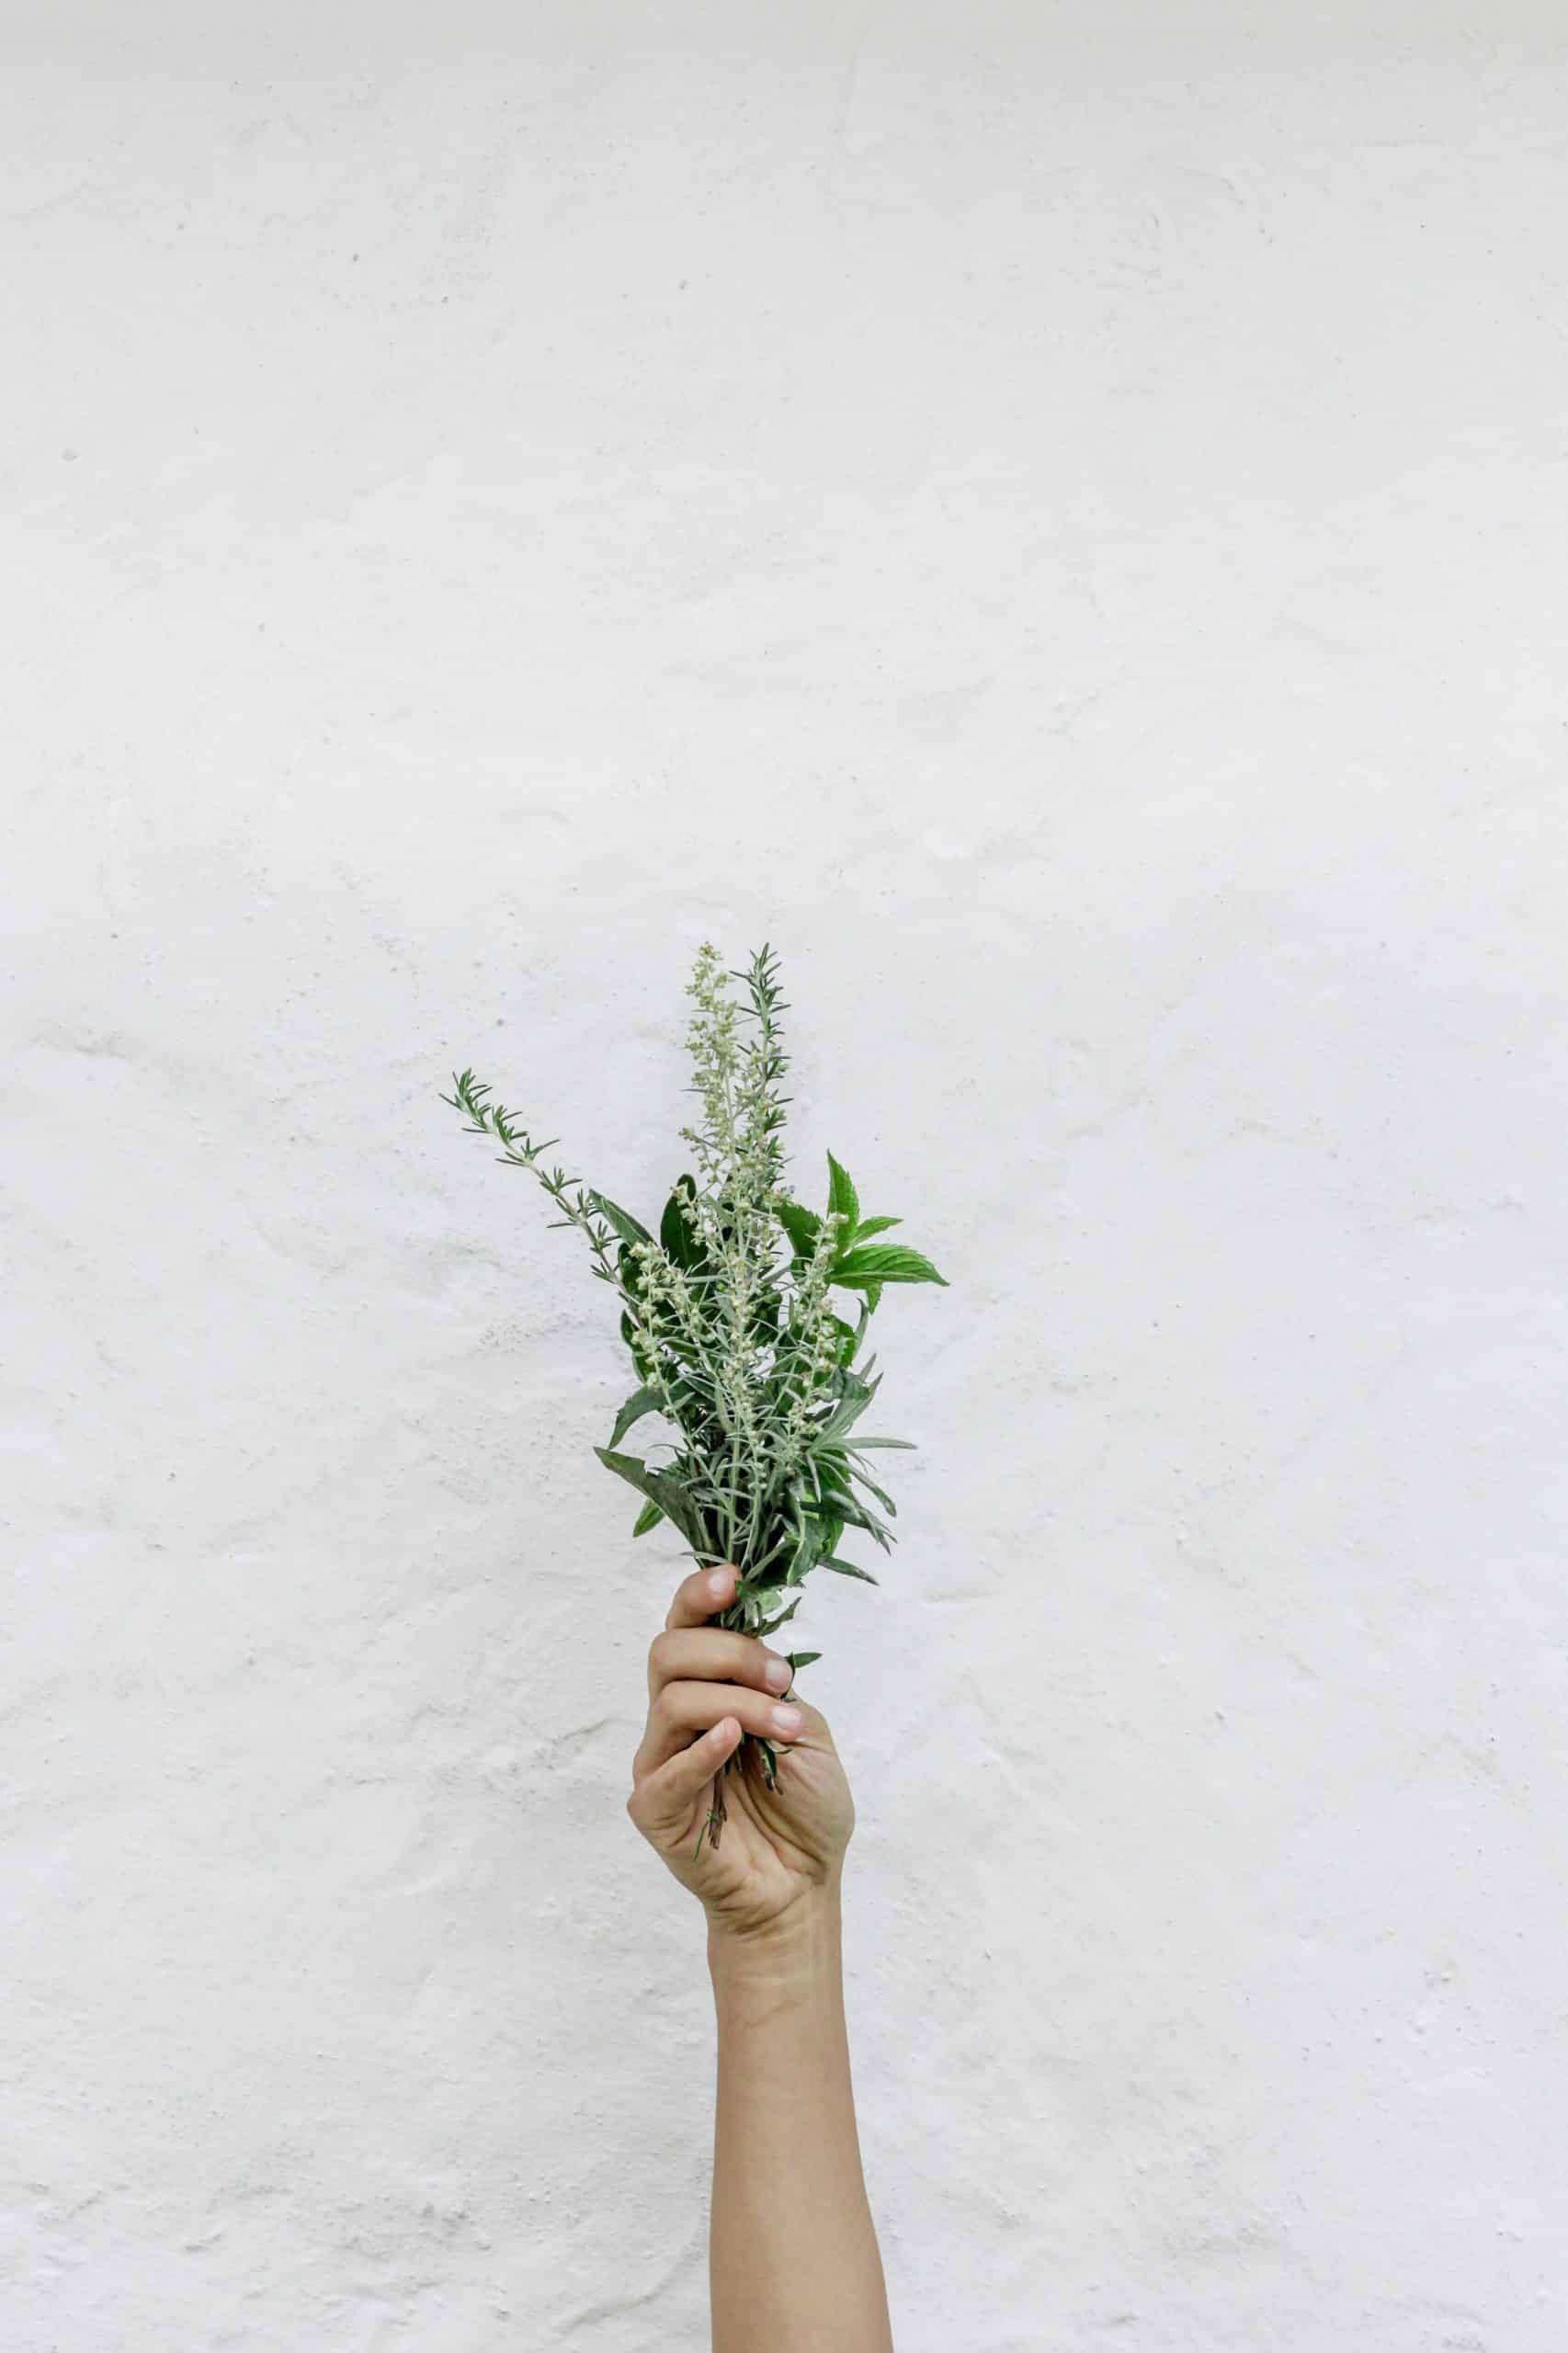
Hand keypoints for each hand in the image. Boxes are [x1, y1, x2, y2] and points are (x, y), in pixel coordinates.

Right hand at [627, 1562, 855, 1944]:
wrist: (803, 1886)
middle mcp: (676, 1718)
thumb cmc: (804, 1809)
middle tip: (781, 1678)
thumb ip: (773, 1686)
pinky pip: (666, 1770)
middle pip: (669, 1652)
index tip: (733, 1580)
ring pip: (673, 1701)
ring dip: (737, 1703)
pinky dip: (700, 1750)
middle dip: (730, 1653)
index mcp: (709, 1689)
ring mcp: (660, 1762)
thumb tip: (755, 1646)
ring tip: (783, 1727)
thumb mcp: (805, 1728)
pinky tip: (732, 1741)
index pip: (685, 1627)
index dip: (700, 1595)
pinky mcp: (654, 1809)